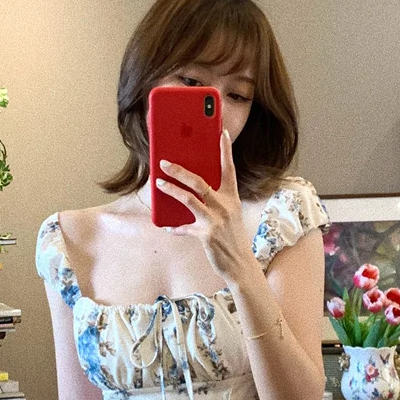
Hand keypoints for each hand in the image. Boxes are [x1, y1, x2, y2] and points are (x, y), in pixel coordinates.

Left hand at [155, 129, 255, 285]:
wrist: (240, 265)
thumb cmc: (232, 239)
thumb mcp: (229, 216)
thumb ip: (215, 202)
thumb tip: (192, 190)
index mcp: (232, 199)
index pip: (229, 170)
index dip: (226, 151)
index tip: (222, 134)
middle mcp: (225, 206)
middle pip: (200, 182)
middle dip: (180, 171)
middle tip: (164, 162)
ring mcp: (216, 220)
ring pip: (189, 199)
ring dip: (171, 190)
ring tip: (159, 184)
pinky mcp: (207, 235)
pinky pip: (185, 227)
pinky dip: (175, 227)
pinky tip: (167, 226)